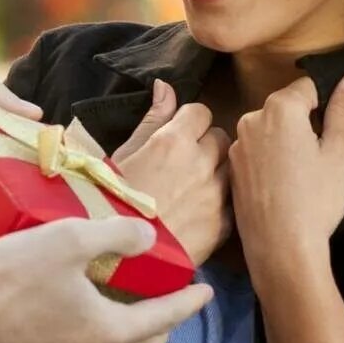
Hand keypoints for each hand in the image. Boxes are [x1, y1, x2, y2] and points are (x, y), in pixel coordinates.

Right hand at [110, 81, 231, 265]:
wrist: (117, 256)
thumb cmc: (110, 200)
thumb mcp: (123, 154)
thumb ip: (151, 118)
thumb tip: (165, 86)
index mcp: (173, 140)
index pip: (200, 112)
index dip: (189, 122)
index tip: (178, 135)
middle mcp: (201, 162)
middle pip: (221, 137)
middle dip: (207, 145)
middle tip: (187, 162)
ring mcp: (216, 194)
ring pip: (231, 168)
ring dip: (217, 172)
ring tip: (195, 187)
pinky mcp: (223, 224)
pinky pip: (233, 201)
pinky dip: (222, 202)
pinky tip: (202, 211)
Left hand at [229, 68, 343, 281]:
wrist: (280, 247)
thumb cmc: (317, 199)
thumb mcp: (339, 152)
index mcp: (280, 108)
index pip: (307, 88)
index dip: (323, 109)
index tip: (328, 135)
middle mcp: (251, 118)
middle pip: (284, 108)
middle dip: (302, 125)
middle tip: (316, 161)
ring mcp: (236, 143)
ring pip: (268, 130)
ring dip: (283, 142)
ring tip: (297, 177)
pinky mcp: (230, 166)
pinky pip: (254, 151)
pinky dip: (267, 160)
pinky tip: (279, 186)